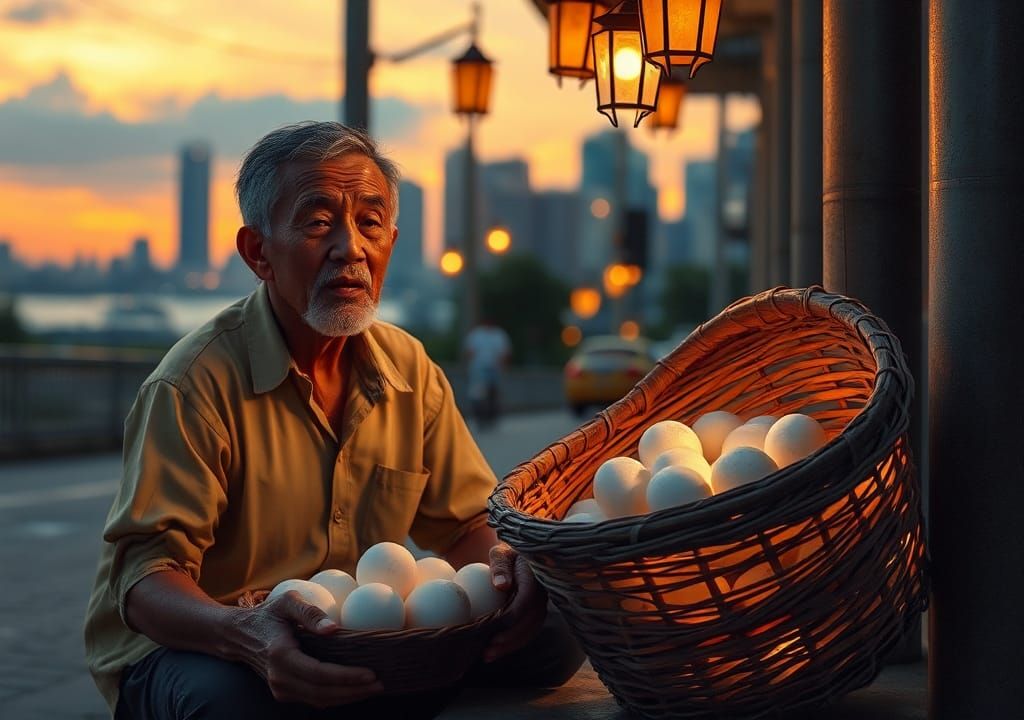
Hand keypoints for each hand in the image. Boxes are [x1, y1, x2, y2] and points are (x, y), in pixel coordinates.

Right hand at [230, 591, 383, 707]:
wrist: (237, 635)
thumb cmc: (267, 614)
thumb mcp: (286, 602)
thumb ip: (309, 612)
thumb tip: (333, 628)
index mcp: (281, 655)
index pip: (319, 674)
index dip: (347, 677)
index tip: (371, 674)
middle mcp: (279, 678)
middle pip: (323, 693)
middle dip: (354, 691)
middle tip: (380, 684)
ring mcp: (280, 688)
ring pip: (319, 701)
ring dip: (347, 697)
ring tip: (372, 688)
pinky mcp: (283, 692)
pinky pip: (313, 699)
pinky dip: (335, 697)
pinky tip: (353, 689)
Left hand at [483, 542, 547, 662]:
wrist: (519, 558)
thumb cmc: (505, 555)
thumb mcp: (500, 554)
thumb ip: (499, 566)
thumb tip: (501, 586)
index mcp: (535, 576)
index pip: (528, 599)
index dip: (513, 617)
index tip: (495, 630)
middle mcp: (543, 592)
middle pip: (531, 620)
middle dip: (510, 638)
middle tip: (487, 650)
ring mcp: (543, 603)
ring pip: (532, 629)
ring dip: (511, 645)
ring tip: (488, 655)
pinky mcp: (538, 613)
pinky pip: (530, 630)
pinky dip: (514, 643)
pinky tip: (496, 650)